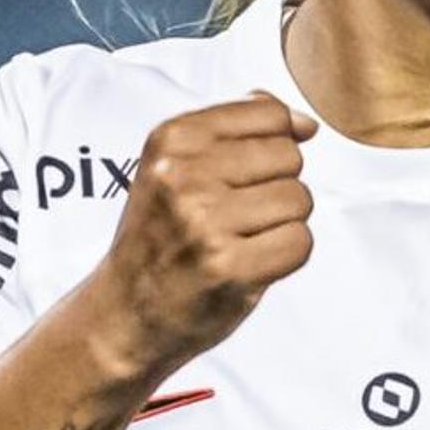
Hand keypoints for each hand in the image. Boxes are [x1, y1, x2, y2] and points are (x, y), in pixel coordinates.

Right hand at [84, 94, 316, 376]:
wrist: (124, 314)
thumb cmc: (161, 238)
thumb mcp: (177, 167)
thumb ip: (238, 132)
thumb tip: (305, 124)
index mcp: (173, 138)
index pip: (270, 114)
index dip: (273, 146)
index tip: (242, 177)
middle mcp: (184, 174)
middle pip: (289, 157)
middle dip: (276, 188)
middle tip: (234, 218)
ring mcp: (205, 222)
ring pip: (299, 199)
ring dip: (282, 224)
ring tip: (240, 241)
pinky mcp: (228, 267)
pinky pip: (300, 242)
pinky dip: (286, 256)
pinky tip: (250, 264)